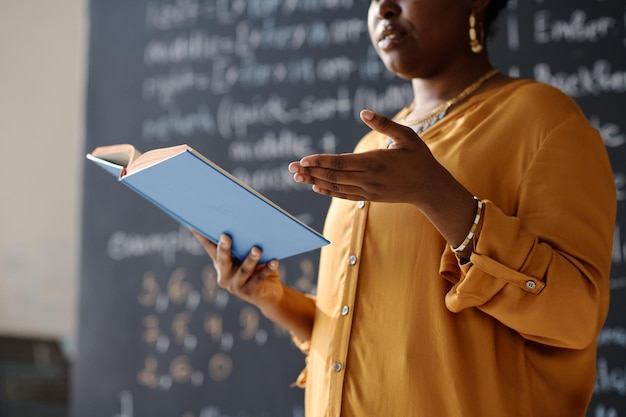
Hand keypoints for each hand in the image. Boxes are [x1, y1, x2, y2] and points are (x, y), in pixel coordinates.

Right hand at [191, 231, 284, 313]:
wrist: (269, 295)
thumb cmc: (257, 269)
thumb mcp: (246, 256)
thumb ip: (243, 245)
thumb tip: (247, 223)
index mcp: (221, 264)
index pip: (209, 247)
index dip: (201, 236)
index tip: (194, 224)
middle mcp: (224, 276)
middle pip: (223, 260)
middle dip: (224, 248)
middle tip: (226, 236)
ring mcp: (236, 286)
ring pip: (243, 270)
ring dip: (250, 259)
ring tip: (256, 249)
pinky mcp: (251, 292)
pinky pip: (260, 278)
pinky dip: (267, 269)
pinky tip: (274, 261)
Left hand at [288, 109, 477, 254]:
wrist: (430, 188)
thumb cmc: (419, 158)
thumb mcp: (406, 136)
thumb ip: (384, 124)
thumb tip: (363, 111)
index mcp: (375, 162)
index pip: (341, 163)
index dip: (320, 162)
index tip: (303, 159)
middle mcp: (369, 179)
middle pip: (334, 176)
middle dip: (310, 171)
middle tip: (290, 168)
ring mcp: (368, 190)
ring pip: (336, 187)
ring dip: (315, 181)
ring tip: (296, 177)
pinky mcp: (370, 197)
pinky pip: (344, 195)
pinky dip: (328, 192)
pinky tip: (315, 186)